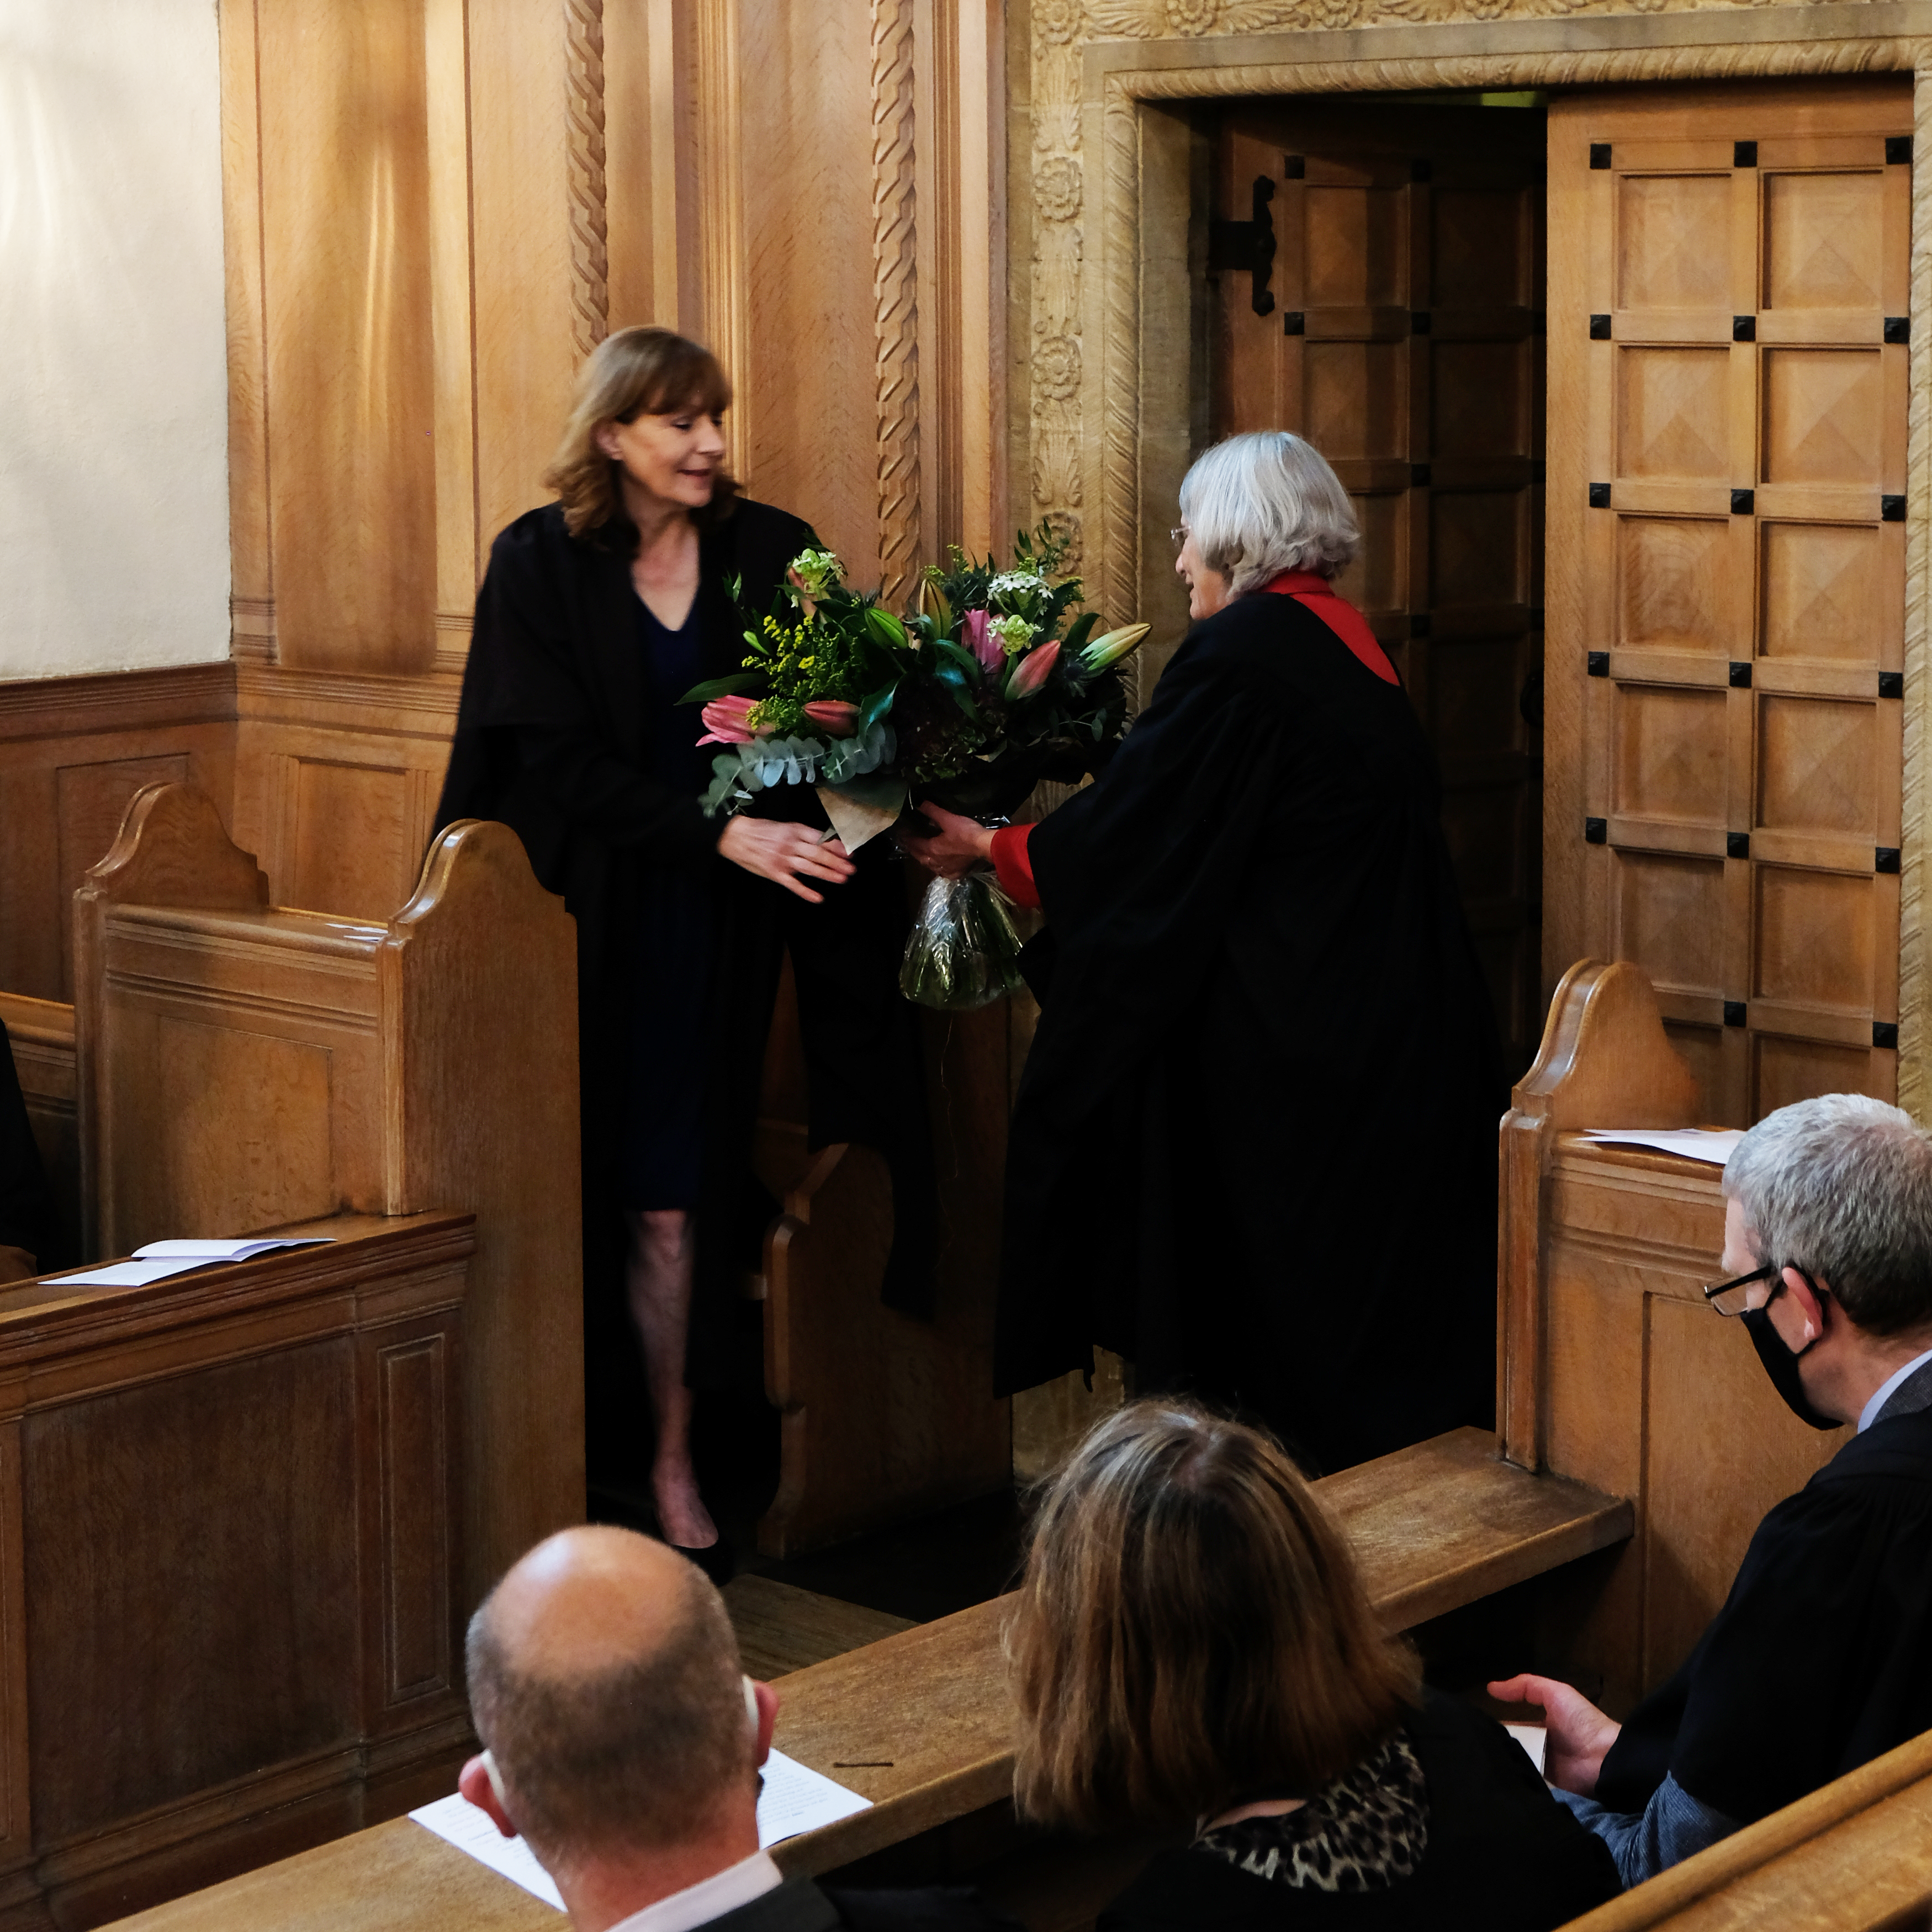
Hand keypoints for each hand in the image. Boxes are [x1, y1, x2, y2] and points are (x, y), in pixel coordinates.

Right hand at [717, 817, 854, 902]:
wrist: (735, 836)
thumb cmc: (759, 830)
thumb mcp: (783, 827)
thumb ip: (802, 835)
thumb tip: (823, 842)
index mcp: (793, 831)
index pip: (820, 839)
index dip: (836, 846)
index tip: (849, 852)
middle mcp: (790, 845)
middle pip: (818, 854)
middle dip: (837, 862)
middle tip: (851, 868)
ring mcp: (782, 860)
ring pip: (809, 868)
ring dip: (827, 874)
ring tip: (842, 879)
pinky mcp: (774, 873)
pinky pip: (792, 884)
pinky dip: (805, 892)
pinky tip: (817, 898)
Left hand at [900, 802, 996, 878]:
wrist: (985, 847)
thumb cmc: (966, 833)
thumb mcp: (948, 819)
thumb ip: (932, 811)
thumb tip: (918, 804)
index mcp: (932, 849)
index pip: (914, 843)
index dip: (907, 838)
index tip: (901, 834)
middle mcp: (936, 862)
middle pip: (920, 856)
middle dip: (913, 850)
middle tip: (908, 844)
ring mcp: (946, 870)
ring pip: (930, 866)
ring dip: (924, 860)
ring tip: (922, 854)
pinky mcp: (956, 873)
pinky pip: (943, 873)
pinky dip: (938, 869)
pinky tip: (940, 867)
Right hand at [1487, 1675, 1621, 1796]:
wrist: (1606, 1759)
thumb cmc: (1581, 1722)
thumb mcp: (1555, 1693)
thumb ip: (1525, 1687)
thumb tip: (1490, 1688)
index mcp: (1544, 1725)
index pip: (1515, 1725)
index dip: (1497, 1725)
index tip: (1474, 1727)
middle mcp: (1542, 1746)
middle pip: (1513, 1746)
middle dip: (1496, 1746)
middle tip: (1470, 1747)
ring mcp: (1545, 1768)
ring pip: (1516, 1763)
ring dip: (1502, 1761)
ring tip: (1476, 1762)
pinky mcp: (1548, 1786)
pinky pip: (1526, 1780)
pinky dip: (1513, 1777)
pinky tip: (1494, 1776)